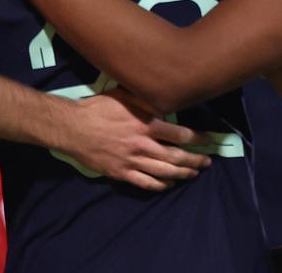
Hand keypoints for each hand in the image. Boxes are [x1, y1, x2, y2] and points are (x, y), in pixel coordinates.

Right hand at [62, 87, 210, 190]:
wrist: (74, 128)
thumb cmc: (97, 108)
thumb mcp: (122, 95)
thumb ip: (144, 98)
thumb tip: (162, 97)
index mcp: (145, 124)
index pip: (180, 134)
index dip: (197, 138)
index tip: (208, 140)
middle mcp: (143, 145)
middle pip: (177, 157)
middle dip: (196, 160)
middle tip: (207, 162)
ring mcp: (133, 161)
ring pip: (165, 172)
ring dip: (183, 174)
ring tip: (194, 173)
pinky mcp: (122, 173)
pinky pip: (147, 184)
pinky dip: (161, 186)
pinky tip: (169, 184)